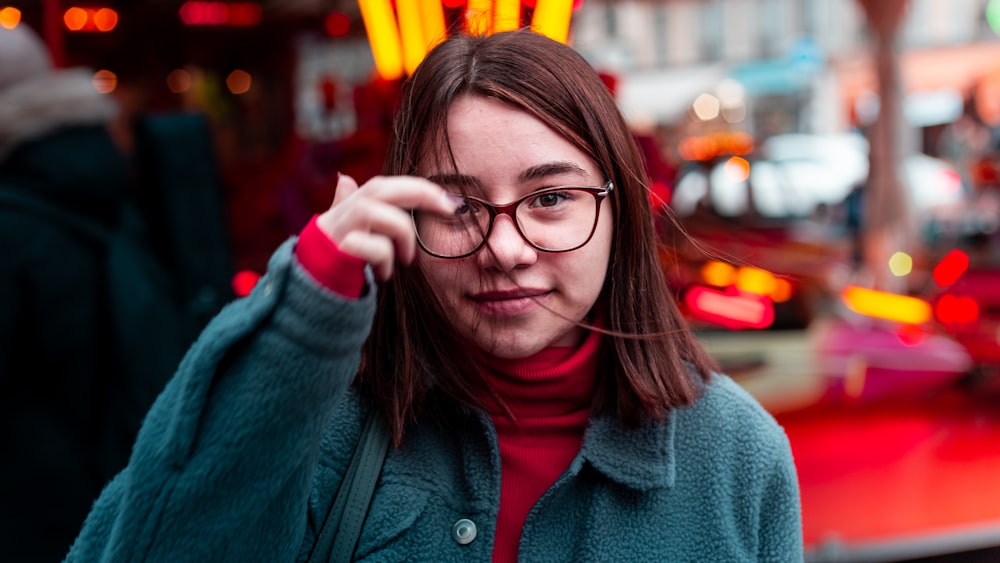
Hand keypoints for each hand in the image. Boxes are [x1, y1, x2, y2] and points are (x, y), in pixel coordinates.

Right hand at [315, 174, 455, 279]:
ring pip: (373, 212)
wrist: (307, 287)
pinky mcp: (337, 252)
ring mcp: (337, 230)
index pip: (384, 185)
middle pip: (379, 188)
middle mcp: (342, 212)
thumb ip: (347, 205)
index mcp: (349, 206)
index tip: (444, 199)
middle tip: (447, 209)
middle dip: (418, 192)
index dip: (415, 186)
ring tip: (408, 258)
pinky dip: (385, 260)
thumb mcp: (343, 230)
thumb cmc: (331, 258)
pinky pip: (369, 247)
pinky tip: (385, 275)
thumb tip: (344, 178)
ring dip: (401, 232)